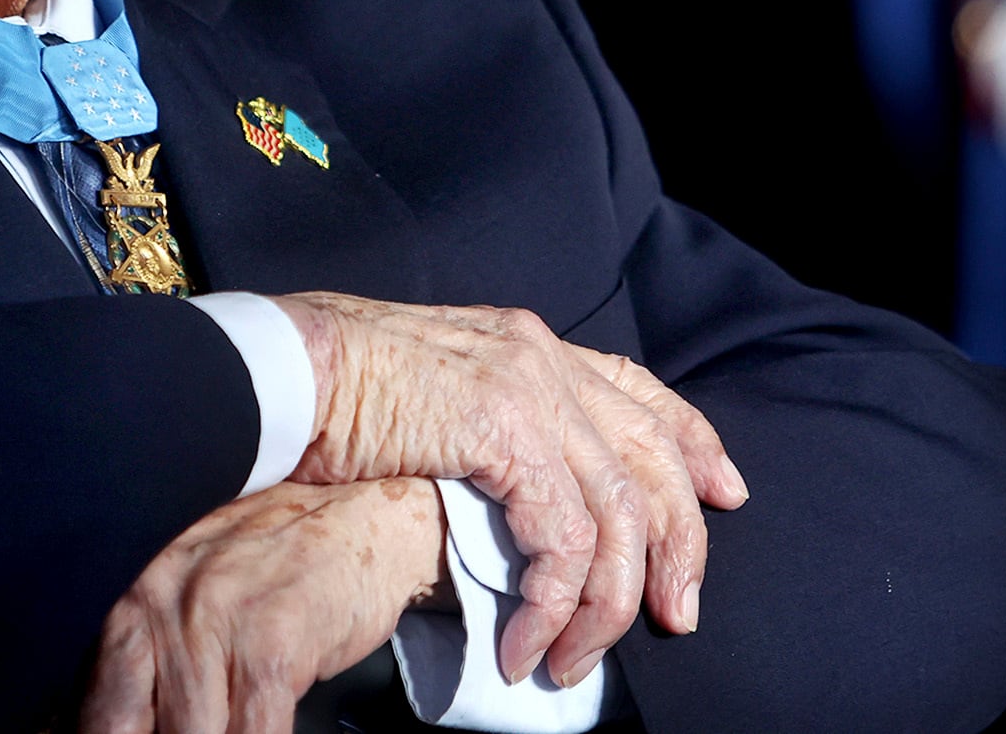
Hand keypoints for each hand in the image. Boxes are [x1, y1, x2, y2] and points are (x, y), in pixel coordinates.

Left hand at [79, 479, 447, 733]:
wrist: (365, 520)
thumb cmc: (281, 561)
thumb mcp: (197, 594)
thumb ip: (153, 655)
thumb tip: (105, 720)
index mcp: (135, 599)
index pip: (93, 706)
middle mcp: (161, 607)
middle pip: (122, 726)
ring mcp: (214, 624)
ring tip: (220, 732)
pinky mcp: (270, 647)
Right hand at [271, 293, 747, 687]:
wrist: (280, 369)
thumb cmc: (335, 393)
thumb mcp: (434, 395)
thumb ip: (489, 427)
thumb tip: (518, 498)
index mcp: (528, 343)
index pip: (638, 388)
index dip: (692, 444)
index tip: (724, 497)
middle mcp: (541, 355)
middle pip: (651, 456)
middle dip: (679, 545)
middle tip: (676, 617)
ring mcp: (528, 387)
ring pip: (617, 513)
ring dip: (605, 604)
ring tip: (572, 662)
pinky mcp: (504, 431)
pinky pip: (561, 540)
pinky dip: (553, 605)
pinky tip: (527, 644)